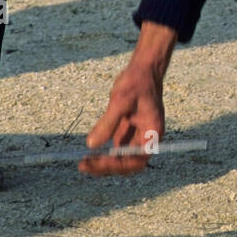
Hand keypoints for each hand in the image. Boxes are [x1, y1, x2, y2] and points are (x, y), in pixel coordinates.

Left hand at [81, 21, 176, 176]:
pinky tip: (89, 152)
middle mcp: (146, 139)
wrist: (143, 70)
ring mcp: (136, 136)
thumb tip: (91, 145)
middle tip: (84, 165)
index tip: (97, 162)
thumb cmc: (137, 82)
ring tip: (83, 163)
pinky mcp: (127, 131)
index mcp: (152, 134)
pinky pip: (115, 148)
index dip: (117, 164)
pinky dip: (103, 152)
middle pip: (128, 163)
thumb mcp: (120, 101)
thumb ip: (107, 124)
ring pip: (120, 158)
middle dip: (107, 166)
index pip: (136, 159)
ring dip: (103, 162)